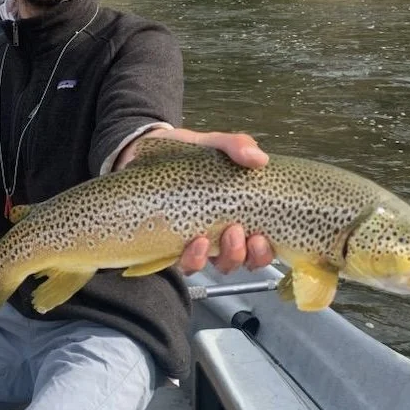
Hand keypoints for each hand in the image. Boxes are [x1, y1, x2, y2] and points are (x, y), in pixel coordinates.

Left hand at [126, 128, 274, 274]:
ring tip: (211, 238)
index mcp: (239, 214)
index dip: (265, 251)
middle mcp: (223, 234)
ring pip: (219, 266)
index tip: (262, 236)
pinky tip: (195, 243)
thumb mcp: (213, 144)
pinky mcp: (175, 247)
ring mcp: (200, 243)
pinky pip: (189, 265)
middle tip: (237, 231)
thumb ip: (236, 145)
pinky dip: (195, 259)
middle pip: (243, 260)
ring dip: (223, 257)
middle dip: (245, 253)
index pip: (261, 245)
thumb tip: (259, 158)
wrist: (145, 153)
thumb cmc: (188, 154)